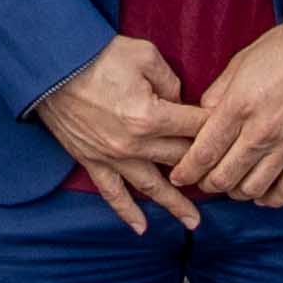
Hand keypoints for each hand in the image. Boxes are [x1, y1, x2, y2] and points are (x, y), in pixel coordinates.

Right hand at [33, 34, 206, 230]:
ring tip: (194, 222)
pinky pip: (112, 193)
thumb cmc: (97, 55)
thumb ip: (170, 80)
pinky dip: (127, 212)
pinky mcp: (91, 160)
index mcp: (150, 116)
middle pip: (180, 159)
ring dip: (175, 205)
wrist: (50, 66)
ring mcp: (111, 156)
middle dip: (204, 168)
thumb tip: (179, 99)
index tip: (231, 133)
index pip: (194, 127)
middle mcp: (134, 144)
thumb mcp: (144, 55)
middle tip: (224, 179)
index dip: (215, 128)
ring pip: (152, 187)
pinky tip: (141, 227)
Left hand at [178, 14, 282, 204]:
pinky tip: (259, 192)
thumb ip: (216, 96)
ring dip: (234, 192)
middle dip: (206, 184)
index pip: (204, 153)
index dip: (186, 171)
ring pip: (251, 189)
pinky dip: (268, 199)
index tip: (178, 177)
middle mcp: (262, 131)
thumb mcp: (239, 64)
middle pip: (224, 177)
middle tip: (202, 179)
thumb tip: (201, 120)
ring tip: (230, 182)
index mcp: (239, 106)